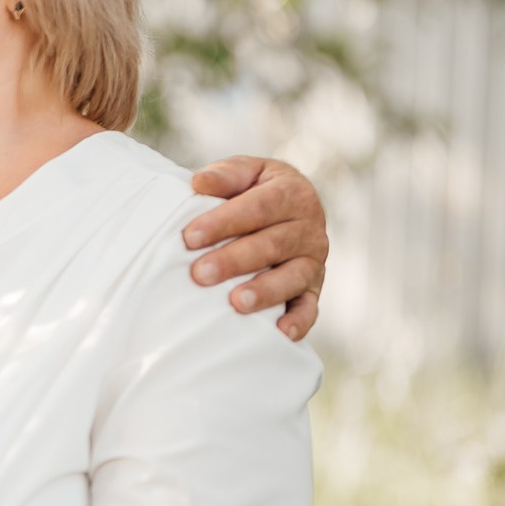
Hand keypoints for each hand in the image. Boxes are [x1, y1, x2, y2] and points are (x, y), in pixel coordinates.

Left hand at [183, 155, 327, 340]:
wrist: (289, 206)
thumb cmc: (254, 190)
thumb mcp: (246, 172)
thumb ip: (226, 174)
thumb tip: (200, 182)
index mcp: (292, 193)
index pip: (258, 208)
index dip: (224, 221)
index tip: (190, 237)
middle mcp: (309, 228)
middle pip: (272, 245)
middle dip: (234, 260)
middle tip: (200, 274)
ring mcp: (313, 260)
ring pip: (292, 277)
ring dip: (265, 291)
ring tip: (236, 303)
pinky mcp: (314, 288)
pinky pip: (310, 307)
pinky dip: (298, 321)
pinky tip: (279, 333)